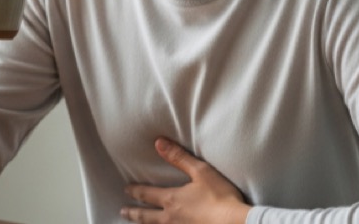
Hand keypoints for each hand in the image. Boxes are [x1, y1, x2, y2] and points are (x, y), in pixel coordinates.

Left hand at [121, 137, 250, 223]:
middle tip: (123, 211)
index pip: (147, 194)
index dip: (135, 191)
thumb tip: (158, 143)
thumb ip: (179, 157)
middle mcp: (171, 218)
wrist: (235, 223)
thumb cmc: (220, 197)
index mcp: (172, 199)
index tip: (126, 189)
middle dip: (133, 213)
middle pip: (146, 216)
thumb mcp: (201, 171)